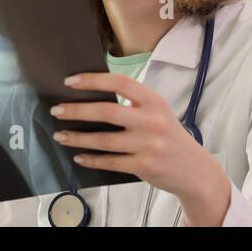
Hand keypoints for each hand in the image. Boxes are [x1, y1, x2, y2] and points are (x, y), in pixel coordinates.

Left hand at [50, 72, 230, 225]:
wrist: (195, 170)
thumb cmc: (169, 137)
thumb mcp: (158, 113)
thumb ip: (133, 105)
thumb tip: (92, 97)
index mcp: (154, 101)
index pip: (120, 83)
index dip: (93, 80)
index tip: (70, 82)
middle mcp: (152, 121)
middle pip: (107, 112)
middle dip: (77, 111)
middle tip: (57, 110)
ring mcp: (148, 145)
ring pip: (104, 140)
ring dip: (78, 138)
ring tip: (60, 135)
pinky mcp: (144, 166)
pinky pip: (110, 162)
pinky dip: (91, 159)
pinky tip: (79, 156)